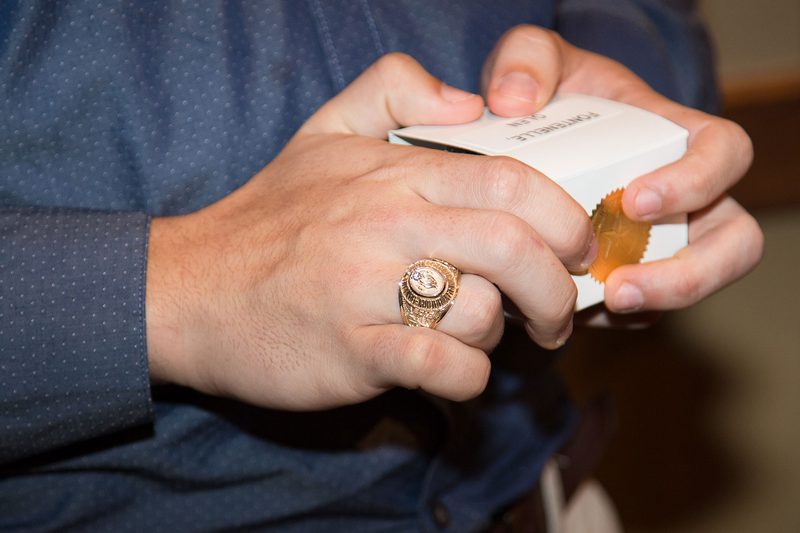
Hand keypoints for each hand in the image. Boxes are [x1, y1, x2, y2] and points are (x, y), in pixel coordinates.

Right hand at [145, 53, 595, 408]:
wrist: (190, 289)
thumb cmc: (268, 217)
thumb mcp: (322, 130)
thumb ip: (393, 90)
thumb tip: (469, 100)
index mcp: (394, 175)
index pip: (515, 182)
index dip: (565, 220)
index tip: (573, 250)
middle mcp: (386, 224)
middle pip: (516, 249)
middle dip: (559, 291)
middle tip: (556, 314)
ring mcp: (366, 289)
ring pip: (482, 313)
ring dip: (502, 338)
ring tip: (483, 340)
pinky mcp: (350, 349)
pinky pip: (441, 368)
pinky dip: (468, 379)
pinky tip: (452, 373)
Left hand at [481, 25, 762, 323]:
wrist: (521, 141)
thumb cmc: (544, 94)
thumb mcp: (531, 60)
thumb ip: (525, 57)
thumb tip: (515, 100)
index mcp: (676, 138)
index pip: (726, 154)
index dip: (699, 181)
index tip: (637, 199)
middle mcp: (682, 197)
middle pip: (731, 245)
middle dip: (688, 276)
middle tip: (622, 286)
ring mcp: (657, 242)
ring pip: (684, 289)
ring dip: (646, 307)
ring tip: (591, 308)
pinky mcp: (624, 276)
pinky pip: (632, 310)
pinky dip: (601, 316)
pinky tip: (555, 309)